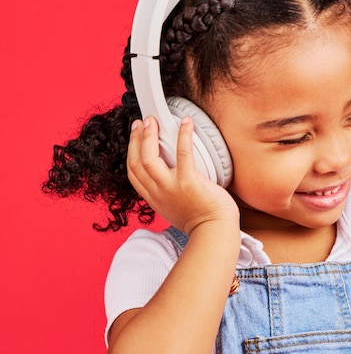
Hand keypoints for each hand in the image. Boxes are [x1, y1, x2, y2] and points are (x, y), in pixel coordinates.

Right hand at [127, 115, 238, 234]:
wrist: (214, 232)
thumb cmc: (202, 221)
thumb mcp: (174, 208)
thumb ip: (168, 193)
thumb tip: (172, 175)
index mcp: (154, 199)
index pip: (133, 174)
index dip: (131, 152)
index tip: (135, 138)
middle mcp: (158, 193)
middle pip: (136, 162)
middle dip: (136, 139)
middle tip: (141, 122)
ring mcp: (171, 187)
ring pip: (149, 157)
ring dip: (149, 135)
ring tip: (154, 121)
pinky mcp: (188, 182)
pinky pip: (182, 153)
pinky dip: (183, 135)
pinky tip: (186, 123)